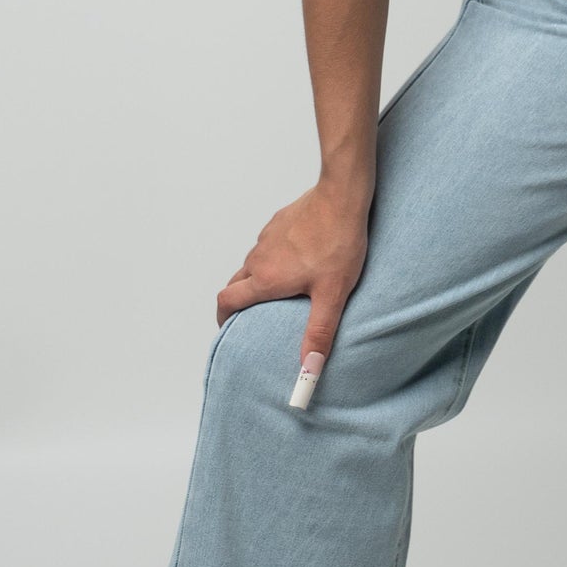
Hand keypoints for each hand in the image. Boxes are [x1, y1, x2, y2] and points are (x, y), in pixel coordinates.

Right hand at [217, 179, 370, 384]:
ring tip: (281, 292)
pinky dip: (272, 259)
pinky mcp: (280, 222)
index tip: (230, 328)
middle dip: (239, 302)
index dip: (223, 318)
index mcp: (265, 279)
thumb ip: (319, 333)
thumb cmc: (339, 242)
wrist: (342, 195)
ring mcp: (267, 237)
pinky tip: (299, 261)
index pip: (226, 301)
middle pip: (236, 283)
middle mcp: (260, 258)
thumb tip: (309, 371)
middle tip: (255, 315)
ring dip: (257, 280)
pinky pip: (268, 246)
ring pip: (252, 264)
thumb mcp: (332, 294)